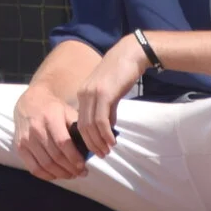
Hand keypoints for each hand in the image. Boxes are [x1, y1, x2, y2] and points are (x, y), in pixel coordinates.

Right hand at [12, 82, 86, 179]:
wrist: (29, 102)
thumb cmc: (52, 108)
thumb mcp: (67, 111)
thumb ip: (77, 129)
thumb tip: (89, 150)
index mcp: (50, 118)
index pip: (63, 143)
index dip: (74, 157)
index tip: (84, 166)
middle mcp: (36, 129)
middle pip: (55, 156)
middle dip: (71, 168)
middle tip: (81, 172)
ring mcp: (26, 139)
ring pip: (45, 164)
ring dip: (61, 174)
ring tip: (71, 174)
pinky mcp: (19, 147)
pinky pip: (33, 168)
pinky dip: (46, 175)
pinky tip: (56, 175)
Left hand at [71, 37, 147, 157]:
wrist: (130, 55)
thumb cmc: (121, 74)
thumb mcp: (110, 94)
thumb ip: (107, 110)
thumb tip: (108, 127)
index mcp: (83, 94)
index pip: (80, 122)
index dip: (87, 139)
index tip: (95, 150)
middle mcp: (83, 94)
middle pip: (82, 127)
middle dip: (91, 144)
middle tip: (101, 155)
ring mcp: (92, 94)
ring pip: (90, 125)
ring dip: (98, 141)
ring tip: (106, 151)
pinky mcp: (104, 94)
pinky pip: (101, 120)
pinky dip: (105, 134)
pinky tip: (112, 141)